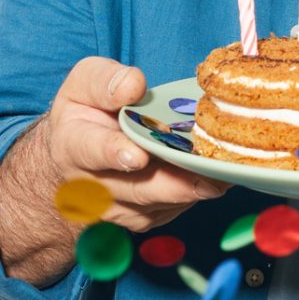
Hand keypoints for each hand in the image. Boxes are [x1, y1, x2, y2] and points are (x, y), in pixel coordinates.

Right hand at [42, 56, 230, 232]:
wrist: (75, 156)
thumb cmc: (85, 112)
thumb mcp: (83, 84)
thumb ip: (105, 81)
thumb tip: (134, 86)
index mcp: (73, 145)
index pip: (92, 150)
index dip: (114, 154)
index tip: (137, 156)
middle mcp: (92, 186)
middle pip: (135, 189)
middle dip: (172, 186)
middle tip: (207, 179)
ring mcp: (117, 208)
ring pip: (157, 205)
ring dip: (191, 192)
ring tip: (225, 178)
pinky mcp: (141, 218)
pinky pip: (171, 210)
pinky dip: (195, 196)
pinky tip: (219, 179)